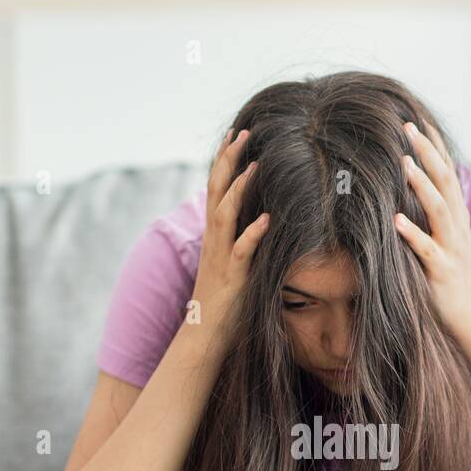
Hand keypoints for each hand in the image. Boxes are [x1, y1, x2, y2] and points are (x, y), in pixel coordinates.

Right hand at [189, 127, 269, 353]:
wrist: (203, 337)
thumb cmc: (224, 304)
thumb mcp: (233, 265)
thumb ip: (243, 242)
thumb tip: (263, 221)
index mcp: (214, 236)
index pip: (216, 190)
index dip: (224, 161)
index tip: (235, 135)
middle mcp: (213, 242)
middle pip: (216, 192)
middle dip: (229, 161)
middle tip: (243, 132)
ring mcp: (220, 259)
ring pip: (225, 215)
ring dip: (240, 189)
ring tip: (256, 165)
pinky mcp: (231, 278)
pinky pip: (241, 252)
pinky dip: (253, 234)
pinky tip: (267, 219)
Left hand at [393, 120, 470, 346]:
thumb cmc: (454, 281)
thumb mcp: (445, 243)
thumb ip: (432, 219)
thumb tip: (408, 197)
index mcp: (456, 218)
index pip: (447, 173)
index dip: (434, 147)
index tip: (417, 120)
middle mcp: (457, 228)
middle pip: (445, 182)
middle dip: (428, 153)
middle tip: (407, 127)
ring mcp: (452, 249)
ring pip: (440, 210)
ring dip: (422, 185)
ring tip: (404, 164)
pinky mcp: (443, 273)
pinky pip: (428, 250)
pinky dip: (412, 235)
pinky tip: (396, 221)